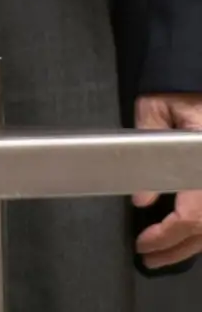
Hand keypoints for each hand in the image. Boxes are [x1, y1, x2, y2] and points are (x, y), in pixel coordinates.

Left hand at [133, 94, 201, 269]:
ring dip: (188, 246)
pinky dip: (198, 231)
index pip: (194, 214)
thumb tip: (141, 199)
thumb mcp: (156, 108)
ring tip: (159, 256)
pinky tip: (181, 238)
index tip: (143, 242)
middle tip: (147, 257)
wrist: (195, 81)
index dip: (168, 234)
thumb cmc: (179, 92)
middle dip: (176, 249)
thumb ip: (148, 148)